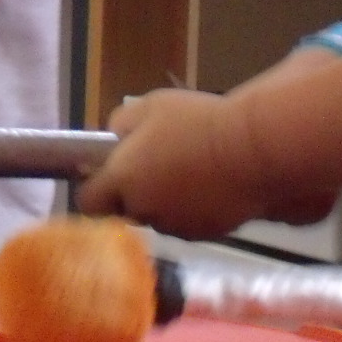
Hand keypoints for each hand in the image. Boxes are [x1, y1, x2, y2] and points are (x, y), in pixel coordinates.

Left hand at [76, 88, 319, 239]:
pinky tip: (208, 185)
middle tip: (153, 164)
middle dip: (133, 192)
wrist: (253, 153)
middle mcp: (145, 210)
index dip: (93, 188)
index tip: (104, 171)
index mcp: (123, 180)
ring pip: (159, 217)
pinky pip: (188, 222)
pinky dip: (192, 209)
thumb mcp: (148, 107)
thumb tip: (113, 139)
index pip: (88, 202)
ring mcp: (177, 226)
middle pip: (126, 208)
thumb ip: (120, 125)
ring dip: (164, 201)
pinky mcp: (208, 233)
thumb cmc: (196, 123)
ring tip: (188, 170)